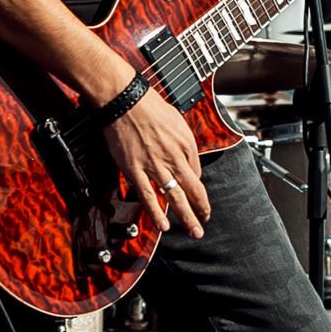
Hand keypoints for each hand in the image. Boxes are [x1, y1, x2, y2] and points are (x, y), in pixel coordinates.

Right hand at [102, 85, 210, 238]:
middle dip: (202, 209)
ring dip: (187, 217)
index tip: (194, 194)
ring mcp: (154, 165)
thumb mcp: (177, 120)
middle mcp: (174, 157)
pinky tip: (164, 226)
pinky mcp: (135, 170)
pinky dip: (157, 213)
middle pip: (193, 189)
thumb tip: (186, 160)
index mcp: (186, 144)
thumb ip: (183, 142)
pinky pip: (148, 196)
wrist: (125, 100)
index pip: (196, 172)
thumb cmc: (149, 106)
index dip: (195, 185)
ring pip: (175, 197)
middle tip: (205, 223)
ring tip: (194, 231)